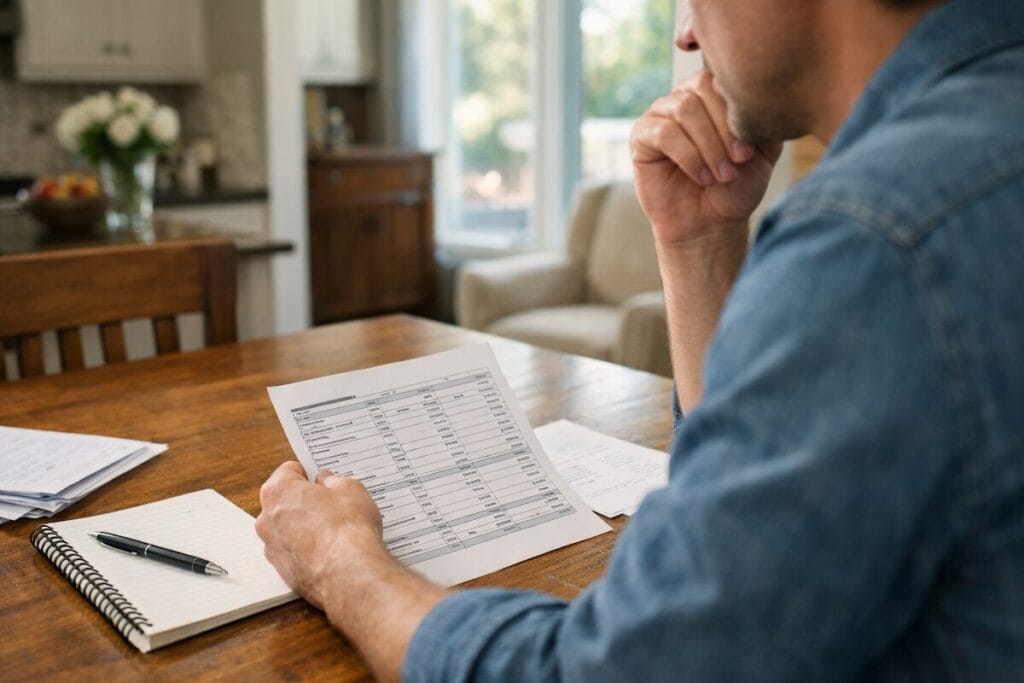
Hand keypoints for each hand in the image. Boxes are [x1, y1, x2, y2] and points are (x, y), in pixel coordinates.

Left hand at [256, 461, 385, 609]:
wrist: (349, 573)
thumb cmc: (347, 528)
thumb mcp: (350, 489)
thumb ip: (333, 480)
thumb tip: (327, 481)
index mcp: (278, 491)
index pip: (289, 471)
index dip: (310, 473)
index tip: (323, 479)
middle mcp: (267, 518)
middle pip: (285, 500)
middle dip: (306, 500)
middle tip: (333, 504)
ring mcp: (272, 547)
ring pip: (288, 528)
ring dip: (305, 526)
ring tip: (335, 530)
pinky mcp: (282, 571)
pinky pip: (294, 552)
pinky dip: (308, 550)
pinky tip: (331, 550)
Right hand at [630, 70, 782, 247]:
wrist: (710, 222)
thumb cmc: (736, 185)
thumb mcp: (764, 150)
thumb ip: (764, 118)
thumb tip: (758, 97)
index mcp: (714, 90)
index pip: (724, 77)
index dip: (738, 111)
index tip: (750, 151)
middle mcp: (686, 94)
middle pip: (702, 88)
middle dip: (724, 129)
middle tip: (738, 162)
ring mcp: (661, 113)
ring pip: (684, 109)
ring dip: (708, 145)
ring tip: (722, 174)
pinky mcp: (641, 135)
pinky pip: (664, 133)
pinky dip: (688, 156)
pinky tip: (702, 177)